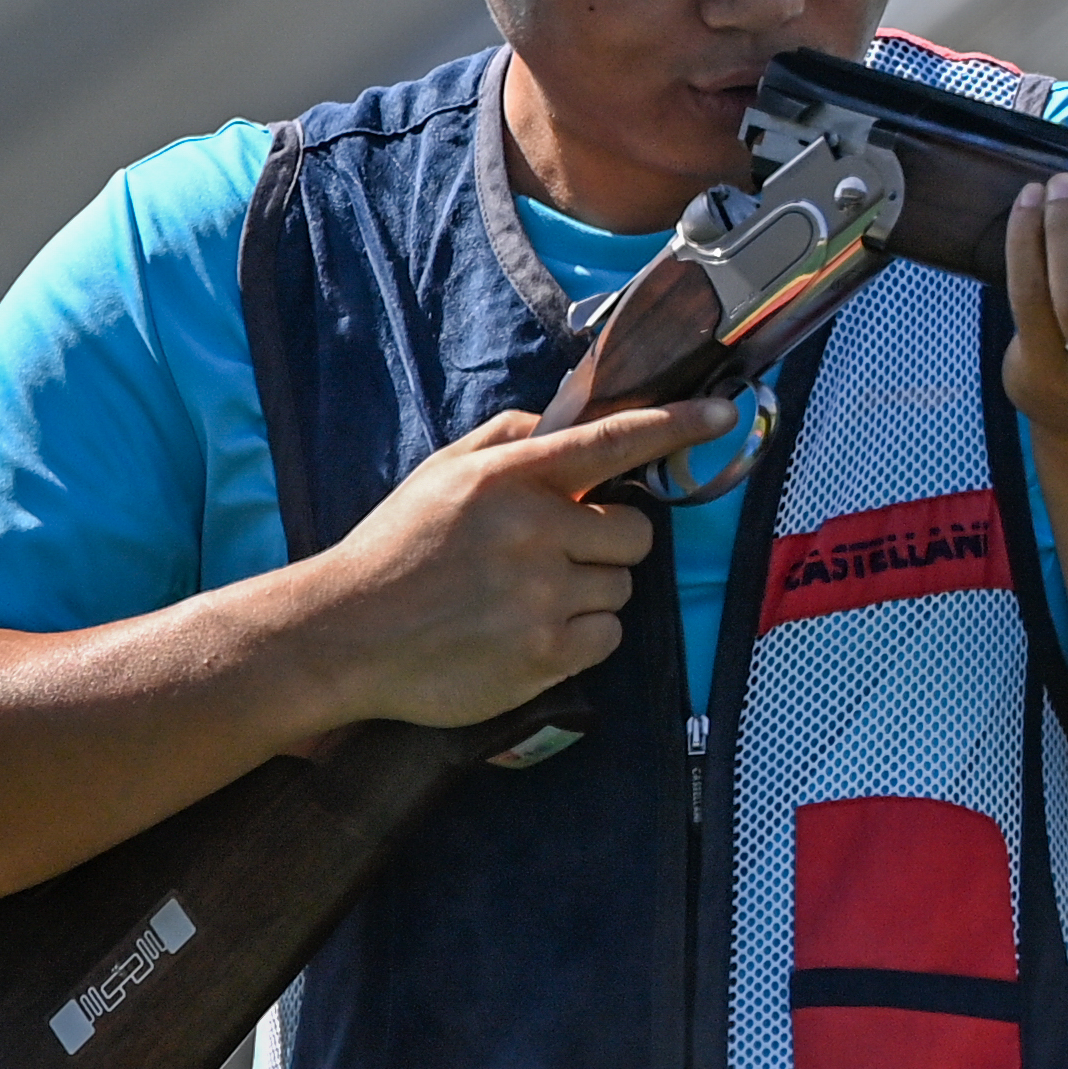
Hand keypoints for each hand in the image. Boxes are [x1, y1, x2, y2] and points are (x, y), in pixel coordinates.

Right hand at [296, 398, 737, 729]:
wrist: (344, 635)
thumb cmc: (397, 548)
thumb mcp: (442, 471)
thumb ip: (510, 437)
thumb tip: (569, 415)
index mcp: (511, 478)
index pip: (614, 441)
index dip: (676, 424)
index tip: (722, 413)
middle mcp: (535, 531)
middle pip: (634, 532)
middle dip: (608, 541)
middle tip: (557, 554)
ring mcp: (542, 596)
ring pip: (621, 587)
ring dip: (590, 591)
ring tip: (528, 598)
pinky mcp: (544, 655)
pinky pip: (607, 637)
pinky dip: (583, 638)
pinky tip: (532, 633)